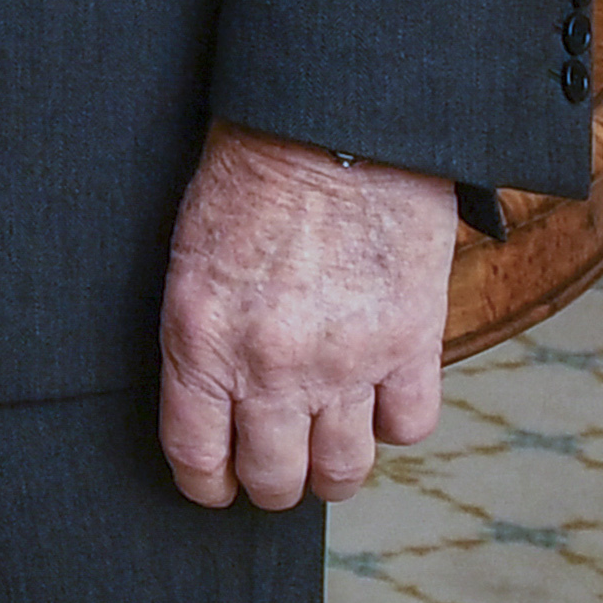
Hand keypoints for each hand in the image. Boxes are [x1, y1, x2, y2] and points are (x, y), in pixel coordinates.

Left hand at [157, 127, 456, 509]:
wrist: (334, 117)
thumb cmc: (251, 169)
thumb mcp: (192, 254)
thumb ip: (204, 335)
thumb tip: (214, 399)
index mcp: (201, 337)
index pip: (196, 456)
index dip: (208, 484)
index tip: (217, 485)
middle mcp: (270, 364)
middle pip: (276, 479)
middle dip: (273, 483)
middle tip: (279, 466)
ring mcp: (345, 359)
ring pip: (343, 470)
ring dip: (334, 468)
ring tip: (331, 446)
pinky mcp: (410, 340)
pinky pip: (409, 426)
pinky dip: (396, 420)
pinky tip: (382, 394)